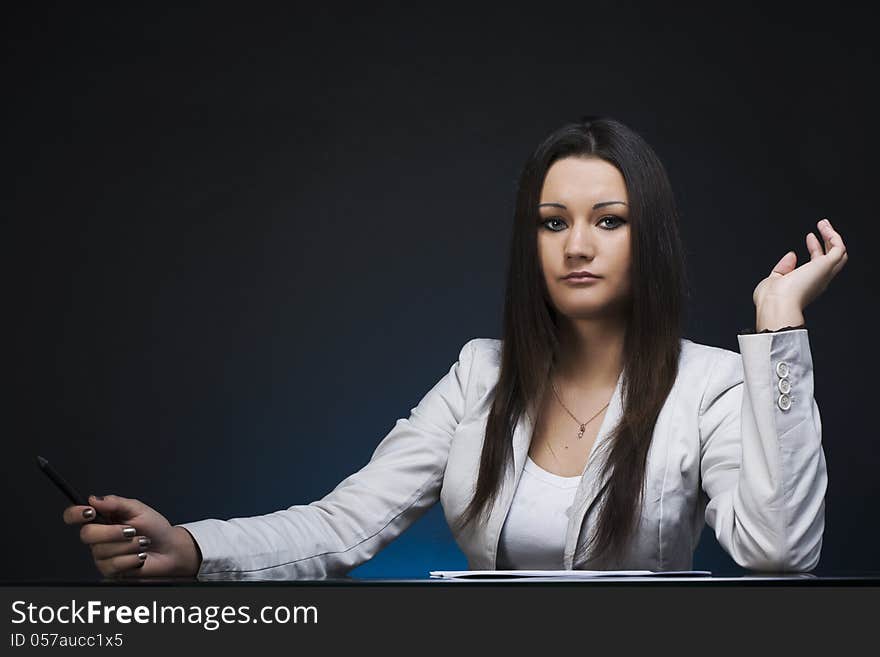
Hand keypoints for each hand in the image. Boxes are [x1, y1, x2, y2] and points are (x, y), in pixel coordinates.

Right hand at [63, 494, 200, 578]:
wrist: (170, 550)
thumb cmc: (155, 529)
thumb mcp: (138, 509)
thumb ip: (116, 502)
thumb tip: (94, 499)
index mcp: (102, 518)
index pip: (74, 516)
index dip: (76, 513)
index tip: (90, 512)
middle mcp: (98, 537)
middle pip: (86, 534)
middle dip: (112, 532)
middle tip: (131, 530)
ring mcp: (102, 555)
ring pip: (102, 551)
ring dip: (129, 545)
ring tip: (142, 542)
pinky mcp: (110, 571)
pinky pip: (113, 565)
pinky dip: (132, 558)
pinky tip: (140, 556)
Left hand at [752, 218, 847, 325]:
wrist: (776, 305)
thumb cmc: (771, 300)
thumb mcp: (773, 280)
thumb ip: (783, 268)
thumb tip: (792, 254)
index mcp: (805, 285)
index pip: (815, 264)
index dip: (815, 249)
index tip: (810, 237)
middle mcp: (818, 281)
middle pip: (830, 258)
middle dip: (827, 241)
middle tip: (823, 226)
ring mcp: (823, 274)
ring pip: (839, 254)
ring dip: (833, 237)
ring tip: (824, 224)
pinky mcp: (826, 266)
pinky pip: (839, 249)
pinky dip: (833, 237)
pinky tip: (825, 228)